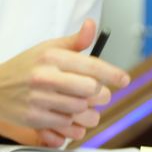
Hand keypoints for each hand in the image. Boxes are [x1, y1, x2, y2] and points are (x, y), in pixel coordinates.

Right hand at [0, 19, 128, 146]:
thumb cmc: (27, 66)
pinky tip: (68, 115)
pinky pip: (67, 126)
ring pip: (81, 109)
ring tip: (82, 105)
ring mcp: (38, 99)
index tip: (124, 80)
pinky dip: (72, 124)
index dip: (113, 74)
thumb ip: (76, 41)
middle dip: (100, 93)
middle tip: (97, 93)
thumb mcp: (49, 48)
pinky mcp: (33, 118)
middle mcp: (45, 77)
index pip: (92, 66)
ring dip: (87, 110)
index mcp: (52, 57)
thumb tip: (92, 25)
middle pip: (92, 90)